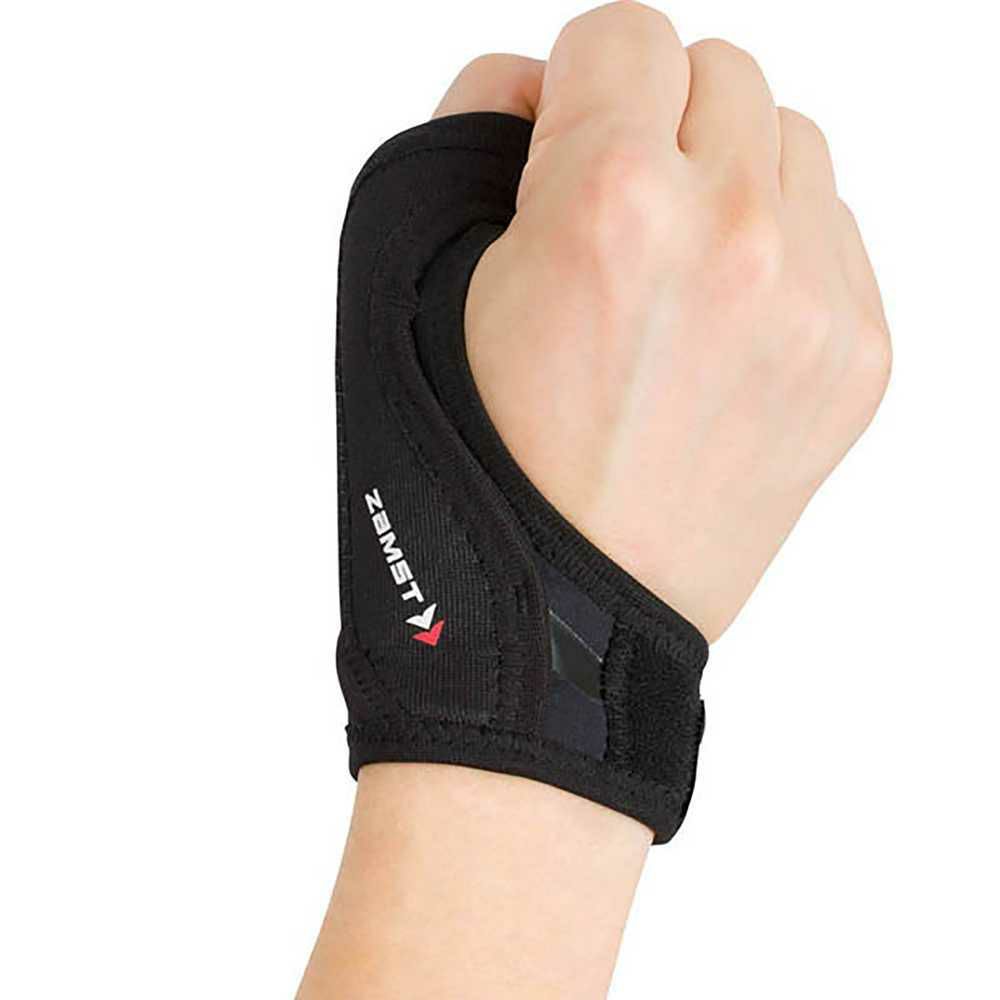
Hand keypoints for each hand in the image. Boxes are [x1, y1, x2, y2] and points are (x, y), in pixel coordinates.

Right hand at [440, 1, 890, 641]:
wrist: (565, 618)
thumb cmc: (478, 476)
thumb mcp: (415, 287)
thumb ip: (472, 137)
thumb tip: (535, 83)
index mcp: (612, 207)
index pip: (623, 31)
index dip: (576, 87)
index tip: (561, 150)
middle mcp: (733, 238)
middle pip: (720, 73)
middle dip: (654, 127)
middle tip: (610, 226)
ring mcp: (814, 303)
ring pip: (790, 144)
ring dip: (727, 179)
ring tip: (667, 279)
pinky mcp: (858, 360)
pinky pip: (833, 233)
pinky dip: (777, 250)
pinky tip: (714, 329)